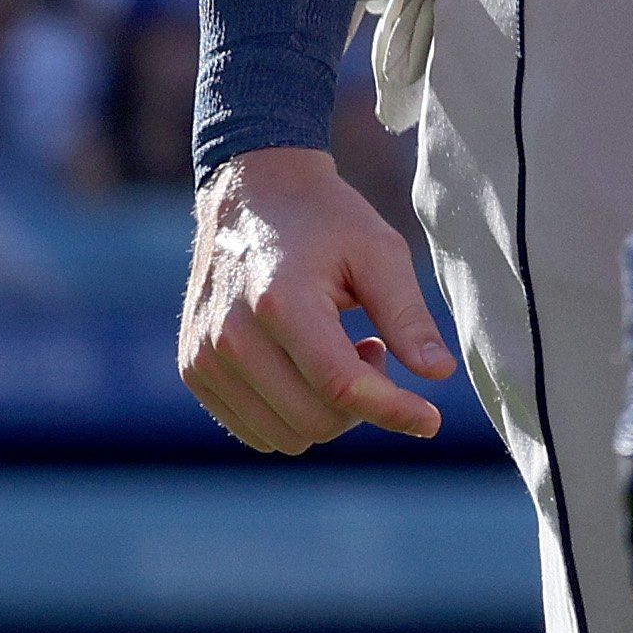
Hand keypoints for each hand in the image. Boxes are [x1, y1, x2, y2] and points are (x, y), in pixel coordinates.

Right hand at [179, 148, 455, 450]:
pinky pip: (255, 431)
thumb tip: (439, 375)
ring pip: (285, 436)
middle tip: (374, 347)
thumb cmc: (326, 222)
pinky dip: (291, 412)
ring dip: (326, 410)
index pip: (341, 385)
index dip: (393, 410)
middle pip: (315, 420)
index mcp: (282, 302)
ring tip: (338, 350)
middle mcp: (231, 338)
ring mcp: (204, 359)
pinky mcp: (193, 371)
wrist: (251, 197)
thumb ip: (409, 317)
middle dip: (362, 402)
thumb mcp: (381, 253)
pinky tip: (303, 363)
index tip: (432, 422)